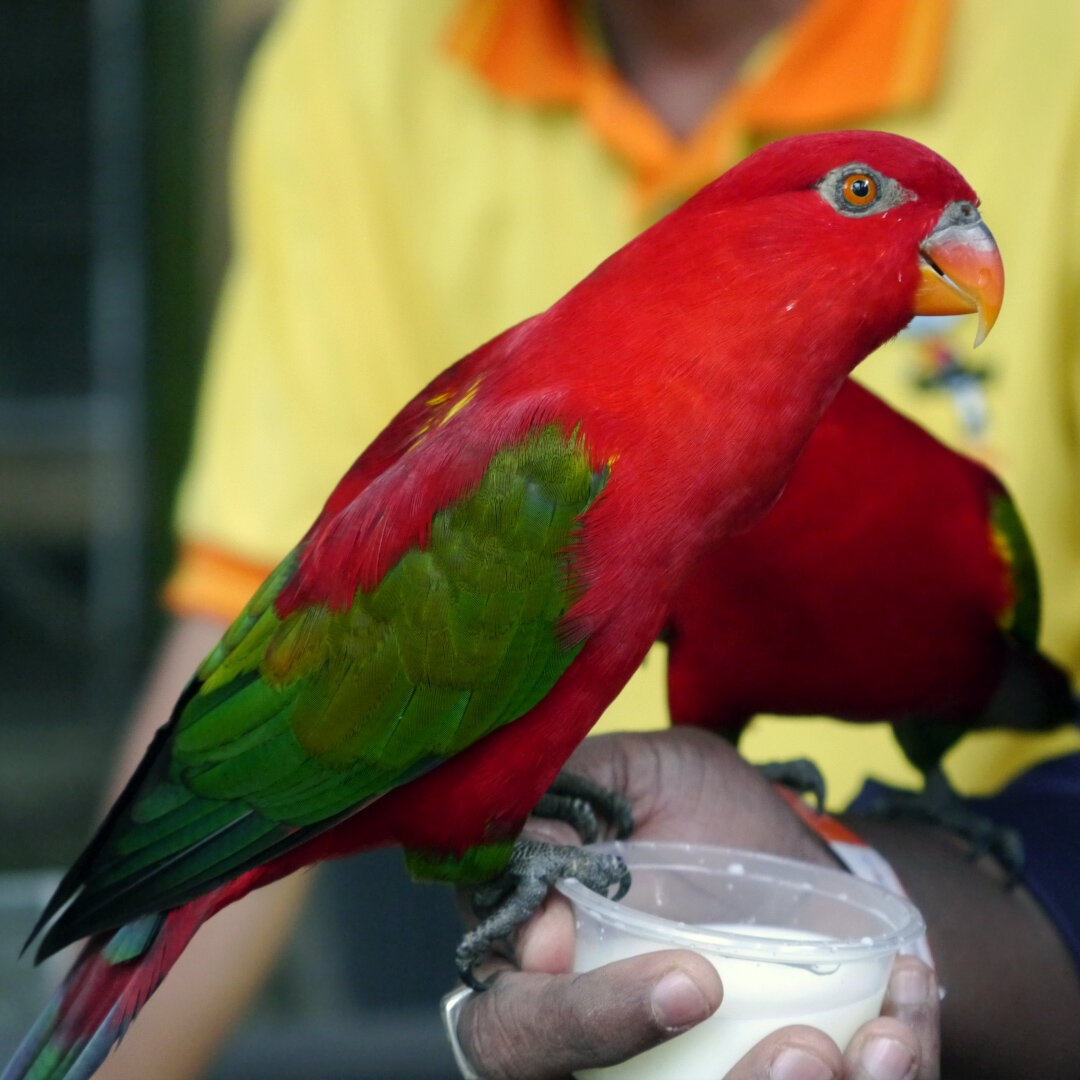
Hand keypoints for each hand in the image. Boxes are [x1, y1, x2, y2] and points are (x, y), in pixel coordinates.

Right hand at [452, 728, 939, 1078]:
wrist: (791, 839)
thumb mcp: (631, 774)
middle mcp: (598, 1050)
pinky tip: (895, 1033)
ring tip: (855, 1048)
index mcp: (541, 975)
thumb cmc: (695, 806)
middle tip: (786, 1038)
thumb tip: (536, 920)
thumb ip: (564, 807)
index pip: (516, 1031)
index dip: (573, 1022)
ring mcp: (680, 1072)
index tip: (673, 977)